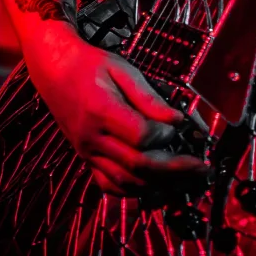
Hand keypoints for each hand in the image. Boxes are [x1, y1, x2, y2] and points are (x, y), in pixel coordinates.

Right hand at [24, 24, 207, 195]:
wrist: (54, 70)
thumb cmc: (90, 65)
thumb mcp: (122, 70)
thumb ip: (149, 98)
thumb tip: (176, 121)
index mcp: (102, 111)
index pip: (141, 136)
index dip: (165, 135)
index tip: (179, 124)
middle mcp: (93, 138)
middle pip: (138, 165)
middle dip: (175, 170)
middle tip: (201, 168)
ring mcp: (87, 152)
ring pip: (125, 182)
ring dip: (158, 184)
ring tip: (184, 179)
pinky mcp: (86, 158)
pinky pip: (109, 185)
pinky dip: (133, 190)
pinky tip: (153, 184)